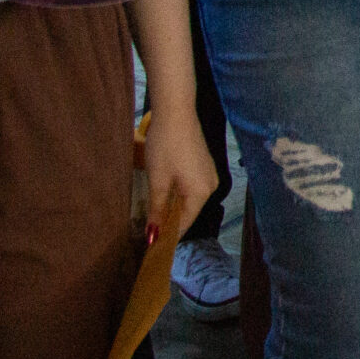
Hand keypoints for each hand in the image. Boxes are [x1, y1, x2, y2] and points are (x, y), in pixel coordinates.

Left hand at [139, 101, 218, 250]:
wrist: (176, 111)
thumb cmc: (166, 147)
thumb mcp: (158, 180)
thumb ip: (157, 210)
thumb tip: (153, 237)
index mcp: (201, 193)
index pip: (184, 223)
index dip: (167, 236)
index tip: (150, 247)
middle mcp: (211, 185)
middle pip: (189, 212)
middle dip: (170, 222)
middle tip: (148, 232)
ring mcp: (209, 174)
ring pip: (190, 200)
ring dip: (173, 208)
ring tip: (153, 216)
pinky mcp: (204, 164)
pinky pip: (192, 188)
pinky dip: (178, 195)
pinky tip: (164, 195)